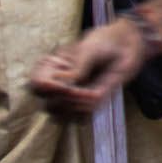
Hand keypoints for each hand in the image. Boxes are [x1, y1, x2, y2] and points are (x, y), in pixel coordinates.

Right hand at [30, 19, 145, 117]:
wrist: (126, 45)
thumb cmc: (104, 42)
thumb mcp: (89, 50)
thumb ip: (77, 68)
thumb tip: (67, 86)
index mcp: (53, 68)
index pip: (35, 85)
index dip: (43, 88)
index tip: (59, 85)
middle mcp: (59, 85)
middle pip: (47, 106)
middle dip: (64, 100)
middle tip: (82, 89)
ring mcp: (72, 97)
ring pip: (60, 117)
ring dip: (75, 108)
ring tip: (92, 93)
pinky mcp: (87, 105)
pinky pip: (80, 120)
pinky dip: (87, 112)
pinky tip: (98, 96)